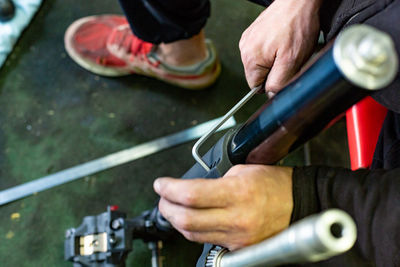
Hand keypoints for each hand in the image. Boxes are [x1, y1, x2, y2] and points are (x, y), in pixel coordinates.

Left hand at [153, 164, 292, 249]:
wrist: (300, 205)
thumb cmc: (276, 185)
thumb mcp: (244, 170)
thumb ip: (216, 180)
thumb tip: (192, 188)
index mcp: (238, 193)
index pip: (191, 194)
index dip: (169, 189)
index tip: (160, 184)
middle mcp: (237, 218)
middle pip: (186, 219)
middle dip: (166, 207)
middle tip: (162, 197)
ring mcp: (237, 237)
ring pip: (192, 234)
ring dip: (176, 220)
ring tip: (171, 208)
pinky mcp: (238, 247)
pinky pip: (207, 240)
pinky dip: (193, 230)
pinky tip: (190, 219)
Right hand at [239, 0, 321, 93]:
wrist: (299, 0)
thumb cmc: (297, 25)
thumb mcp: (291, 61)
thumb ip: (278, 82)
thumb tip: (270, 95)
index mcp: (250, 59)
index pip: (256, 87)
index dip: (273, 82)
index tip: (284, 70)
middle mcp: (245, 49)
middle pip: (259, 74)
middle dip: (275, 70)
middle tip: (289, 56)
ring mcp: (248, 39)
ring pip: (262, 62)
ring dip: (275, 59)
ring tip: (287, 45)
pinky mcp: (254, 32)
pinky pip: (263, 50)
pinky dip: (274, 48)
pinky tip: (283, 39)